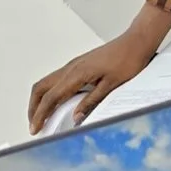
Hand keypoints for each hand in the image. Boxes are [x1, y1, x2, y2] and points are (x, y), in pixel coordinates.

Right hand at [27, 5, 170, 133]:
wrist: (136, 41)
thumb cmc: (128, 59)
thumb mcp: (111, 85)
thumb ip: (92, 101)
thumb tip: (76, 117)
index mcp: (77, 73)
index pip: (51, 98)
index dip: (40, 115)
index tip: (35, 129)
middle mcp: (71, 68)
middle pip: (41, 88)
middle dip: (34, 108)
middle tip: (34, 125)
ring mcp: (74, 65)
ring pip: (47, 83)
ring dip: (40, 100)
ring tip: (42, 117)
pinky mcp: (79, 65)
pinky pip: (57, 79)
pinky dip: (50, 92)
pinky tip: (56, 103)